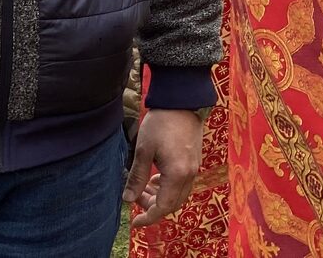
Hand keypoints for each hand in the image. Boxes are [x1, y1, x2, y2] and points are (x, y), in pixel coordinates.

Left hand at [124, 107, 205, 226]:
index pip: (163, 207)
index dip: (148, 218)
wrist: (182, 101)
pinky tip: (156, 176)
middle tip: (135, 198)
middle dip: (153, 207)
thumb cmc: (161, 123)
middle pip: (172, 204)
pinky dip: (168, 186)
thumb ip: (137, 177)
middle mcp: (189, 174)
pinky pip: (182, 183)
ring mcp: (194, 167)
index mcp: (177, 174)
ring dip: (160, 196)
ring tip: (143, 186)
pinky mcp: (194, 160)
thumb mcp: (144, 150)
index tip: (134, 222)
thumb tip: (128, 200)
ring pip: (178, 194)